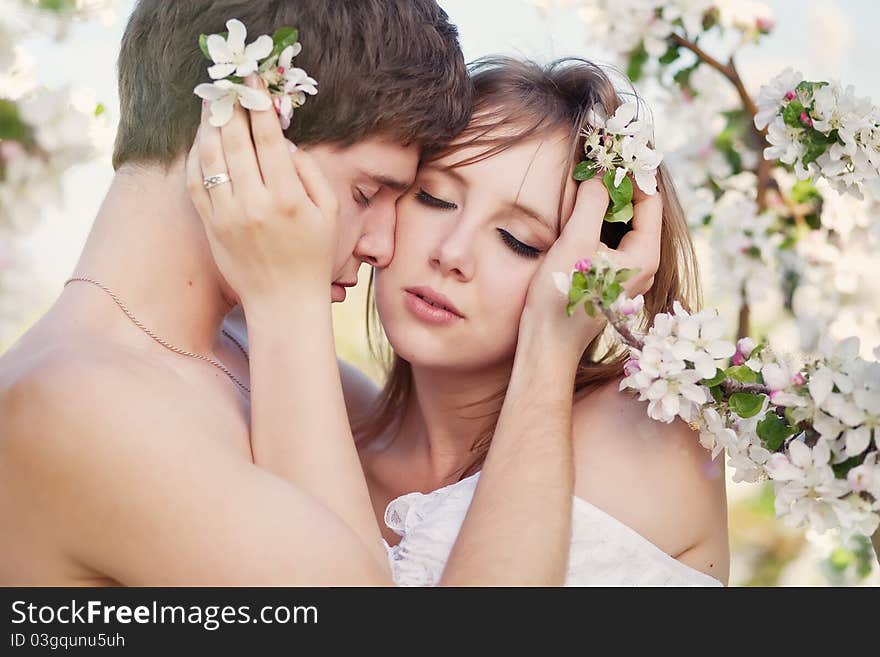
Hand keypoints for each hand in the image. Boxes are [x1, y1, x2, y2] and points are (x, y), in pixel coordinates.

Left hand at [186, 75, 338, 307]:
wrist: (284, 301)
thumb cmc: (313, 256)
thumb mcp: (329, 214)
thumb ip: (310, 173)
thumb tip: (284, 143)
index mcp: (288, 197)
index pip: (268, 137)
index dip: (258, 103)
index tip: (253, 79)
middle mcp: (255, 203)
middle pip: (235, 140)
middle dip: (230, 105)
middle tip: (227, 82)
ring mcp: (228, 215)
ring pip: (210, 157)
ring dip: (208, 124)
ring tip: (211, 102)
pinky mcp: (211, 225)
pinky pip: (196, 182)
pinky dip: (195, 156)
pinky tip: (201, 139)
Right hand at [522, 175, 662, 355]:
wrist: (546, 345)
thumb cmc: (561, 297)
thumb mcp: (576, 241)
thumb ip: (593, 202)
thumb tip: (602, 171)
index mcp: (645, 256)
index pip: (649, 199)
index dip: (634, 172)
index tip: (616, 150)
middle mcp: (644, 266)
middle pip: (638, 212)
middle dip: (619, 185)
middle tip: (600, 159)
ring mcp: (628, 275)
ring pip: (623, 227)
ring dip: (607, 203)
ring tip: (588, 178)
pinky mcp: (611, 281)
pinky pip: (612, 242)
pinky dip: (600, 222)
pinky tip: (581, 210)